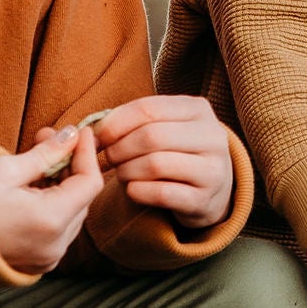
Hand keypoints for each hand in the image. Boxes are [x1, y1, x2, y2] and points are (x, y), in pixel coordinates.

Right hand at [0, 125, 104, 274]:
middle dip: (71, 166)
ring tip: (38, 160)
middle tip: (49, 139)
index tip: (80, 132)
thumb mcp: (6, 169)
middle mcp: (54, 246)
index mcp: (50, 221)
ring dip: (62, 185)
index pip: (90, 183)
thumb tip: (70, 136)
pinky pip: (57, 229)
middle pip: (82, 199)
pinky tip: (33, 187)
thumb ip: (46, 153)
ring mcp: (46, 258)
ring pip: (71, 214)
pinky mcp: (36, 263)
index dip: (87, 153)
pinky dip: (52, 205)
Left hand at [91, 94, 238, 229]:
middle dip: (120, 148)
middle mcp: (212, 136)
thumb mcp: (166, 126)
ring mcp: (212, 169)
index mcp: (199, 109)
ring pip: (155, 164)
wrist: (212, 188)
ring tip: (121, 174)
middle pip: (151, 136)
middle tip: (109, 158)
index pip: (148, 108)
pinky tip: (132, 190)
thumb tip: (94, 131)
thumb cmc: (178, 150)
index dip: (116, 123)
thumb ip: (135, 121)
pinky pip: (161, 194)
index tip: (98, 136)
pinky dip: (138, 191)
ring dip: (127, 171)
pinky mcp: (204, 199)